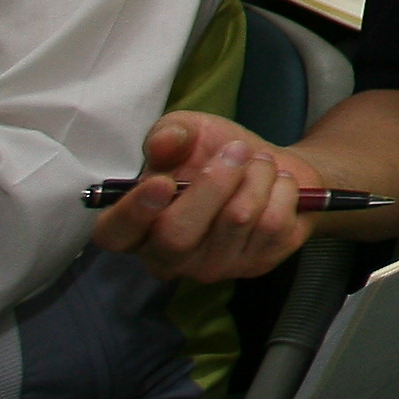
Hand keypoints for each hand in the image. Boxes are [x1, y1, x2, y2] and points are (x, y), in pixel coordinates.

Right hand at [94, 111, 319, 284]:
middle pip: (177, 236)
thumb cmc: (215, 152)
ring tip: (259, 163)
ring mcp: (214, 266)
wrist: (271, 166)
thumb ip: (170, 133)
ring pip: (236, 221)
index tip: (162, 182)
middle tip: (237, 151)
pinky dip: (282, 189)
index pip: (116, 235)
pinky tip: (276, 184)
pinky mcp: (257, 264)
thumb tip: (162, 143)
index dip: (133, 212)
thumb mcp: (189, 132)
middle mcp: (169, 256)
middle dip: (214, 184)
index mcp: (137, 225)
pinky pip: (274, 223)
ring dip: (257, 176)